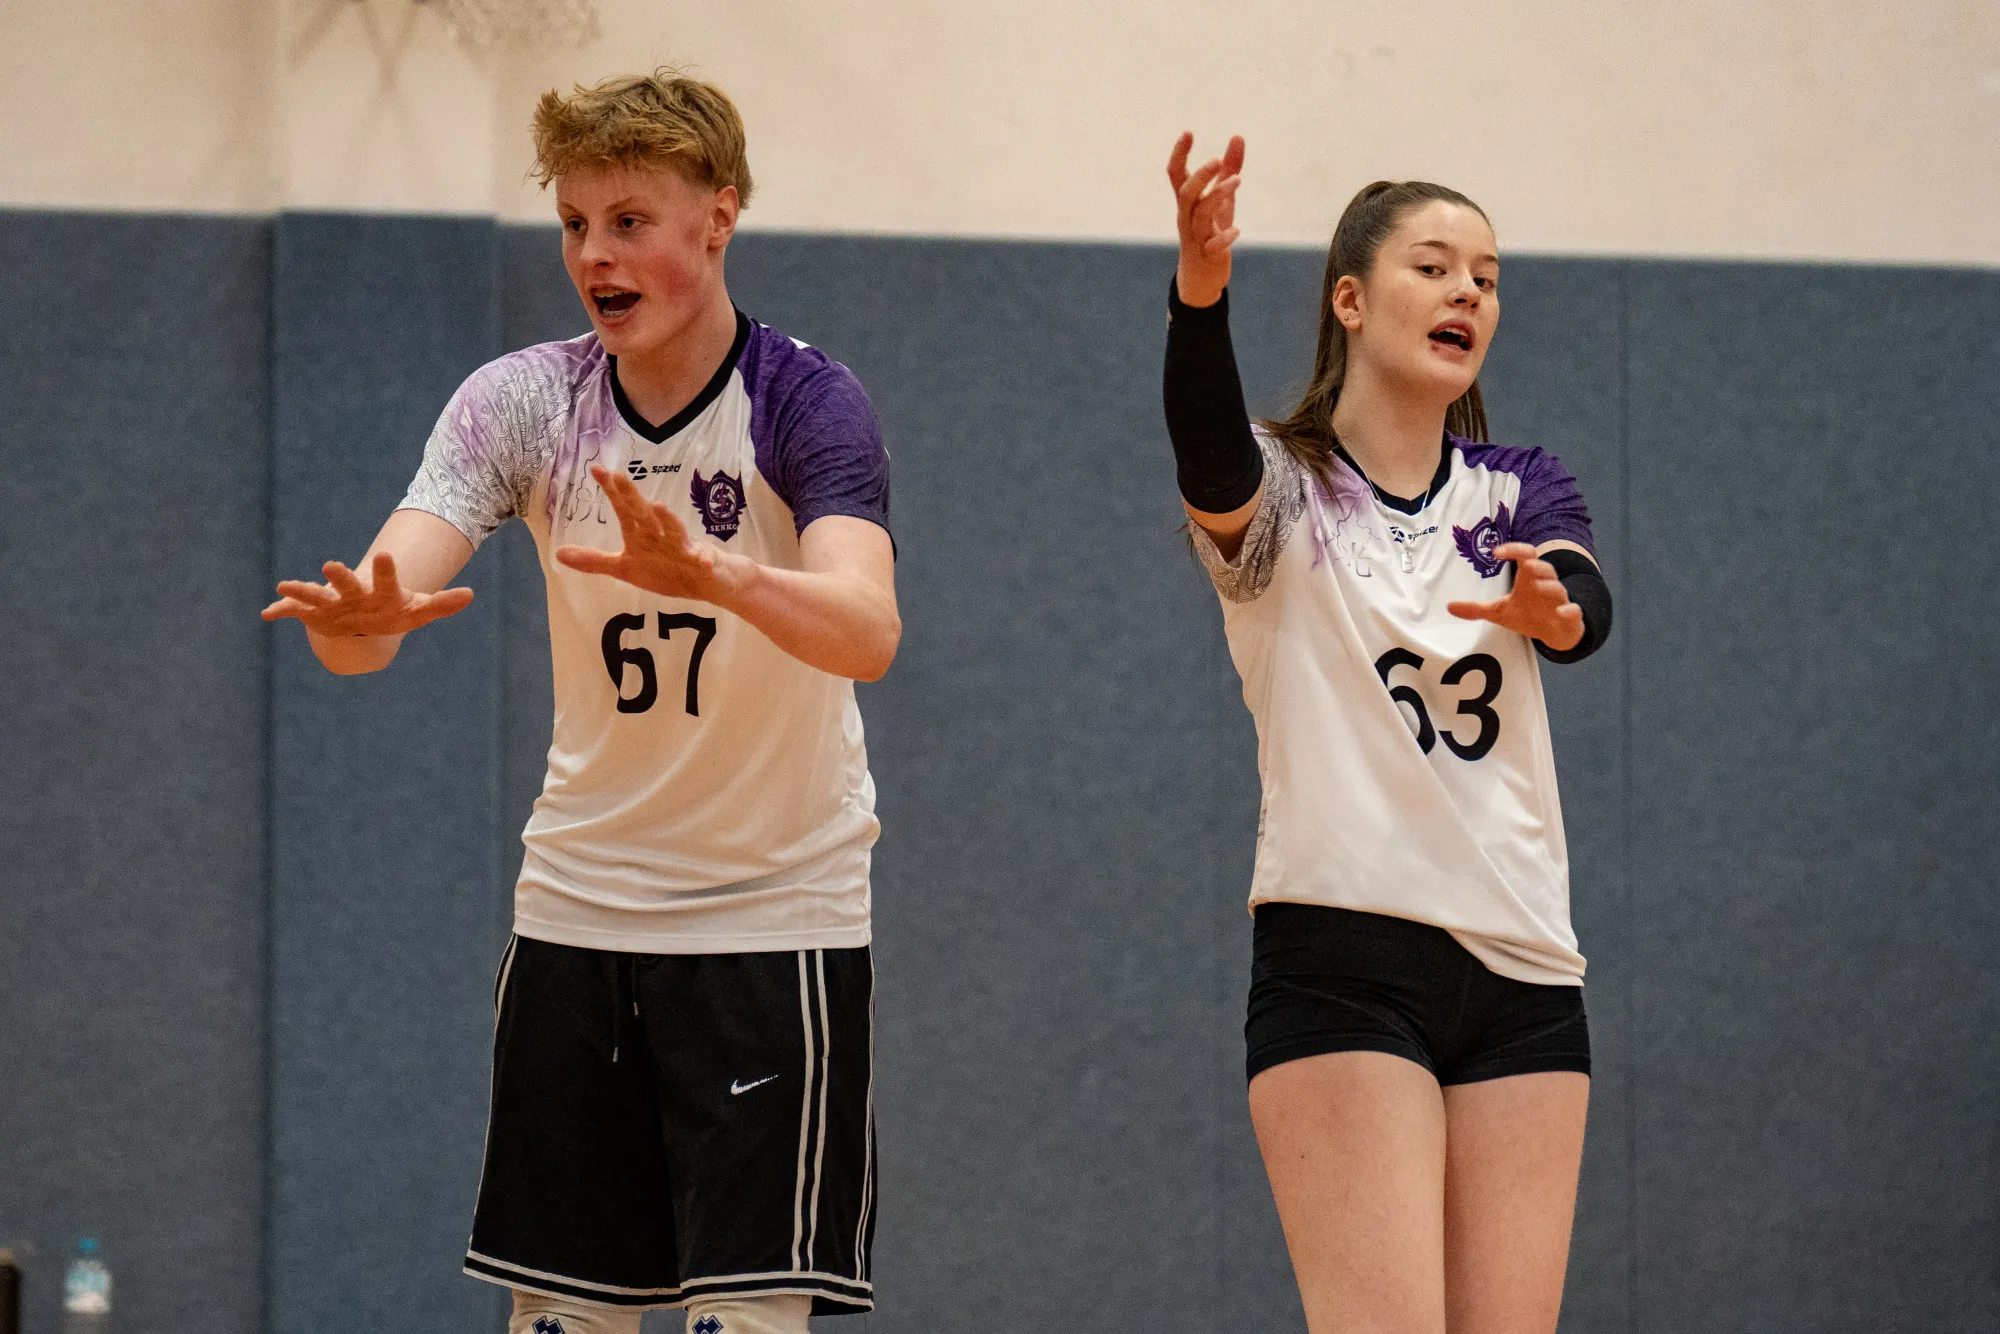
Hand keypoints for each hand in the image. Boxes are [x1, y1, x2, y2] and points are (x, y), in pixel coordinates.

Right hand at [261, 550, 473, 634]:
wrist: (368, 616)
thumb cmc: (396, 610)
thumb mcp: (420, 611)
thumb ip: (443, 604)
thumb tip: (470, 595)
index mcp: (381, 592)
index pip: (386, 580)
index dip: (386, 570)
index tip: (384, 553)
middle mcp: (355, 593)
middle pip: (348, 583)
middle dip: (340, 576)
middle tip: (331, 564)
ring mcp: (333, 601)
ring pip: (316, 595)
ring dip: (302, 591)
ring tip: (284, 586)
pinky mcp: (315, 612)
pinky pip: (295, 612)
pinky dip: (282, 611)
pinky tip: (267, 613)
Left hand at [555, 464, 738, 600]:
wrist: (713, 579)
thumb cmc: (668, 569)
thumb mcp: (627, 569)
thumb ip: (594, 561)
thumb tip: (558, 554)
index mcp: (642, 535)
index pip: (624, 508)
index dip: (611, 490)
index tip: (596, 468)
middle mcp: (661, 535)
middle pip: (644, 514)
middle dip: (631, 496)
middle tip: (617, 476)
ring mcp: (683, 547)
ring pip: (674, 531)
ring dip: (667, 520)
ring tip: (657, 506)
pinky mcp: (703, 562)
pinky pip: (702, 561)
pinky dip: (702, 559)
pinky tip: (703, 558)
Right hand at [1167, 131, 1244, 308]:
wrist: (1201, 277)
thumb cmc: (1210, 231)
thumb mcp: (1223, 199)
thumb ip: (1230, 168)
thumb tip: (1238, 136)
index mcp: (1187, 202)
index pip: (1175, 175)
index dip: (1179, 154)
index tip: (1188, 132)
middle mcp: (1187, 217)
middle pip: (1185, 194)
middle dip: (1200, 176)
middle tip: (1217, 160)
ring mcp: (1196, 237)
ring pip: (1200, 215)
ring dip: (1217, 197)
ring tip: (1238, 180)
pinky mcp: (1208, 256)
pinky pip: (1212, 246)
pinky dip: (1224, 238)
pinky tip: (1236, 231)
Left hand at [1447, 543, 1584, 650]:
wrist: (1555, 632)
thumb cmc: (1528, 615)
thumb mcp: (1499, 612)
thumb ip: (1476, 609)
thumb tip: (1449, 606)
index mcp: (1529, 579)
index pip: (1525, 555)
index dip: (1513, 550)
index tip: (1495, 552)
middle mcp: (1545, 585)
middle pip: (1545, 568)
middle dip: (1536, 566)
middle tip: (1525, 565)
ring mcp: (1559, 600)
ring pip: (1558, 588)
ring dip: (1549, 586)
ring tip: (1537, 587)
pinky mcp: (1569, 616)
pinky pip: (1572, 610)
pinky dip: (1569, 610)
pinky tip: (1562, 611)